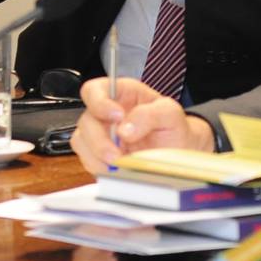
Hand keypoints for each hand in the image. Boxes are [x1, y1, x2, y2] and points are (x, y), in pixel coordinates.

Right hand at [69, 76, 210, 173]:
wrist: (179, 152)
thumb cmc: (173, 128)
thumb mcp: (170, 113)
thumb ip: (149, 115)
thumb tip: (124, 129)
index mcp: (120, 94)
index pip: (94, 90)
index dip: (99, 102)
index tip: (116, 117)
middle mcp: (106, 113)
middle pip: (86, 120)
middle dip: (99, 141)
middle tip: (117, 155)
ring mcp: (100, 135)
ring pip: (82, 142)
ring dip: (98, 157)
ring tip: (120, 165)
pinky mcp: (99, 156)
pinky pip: (88, 161)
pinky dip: (101, 168)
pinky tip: (117, 169)